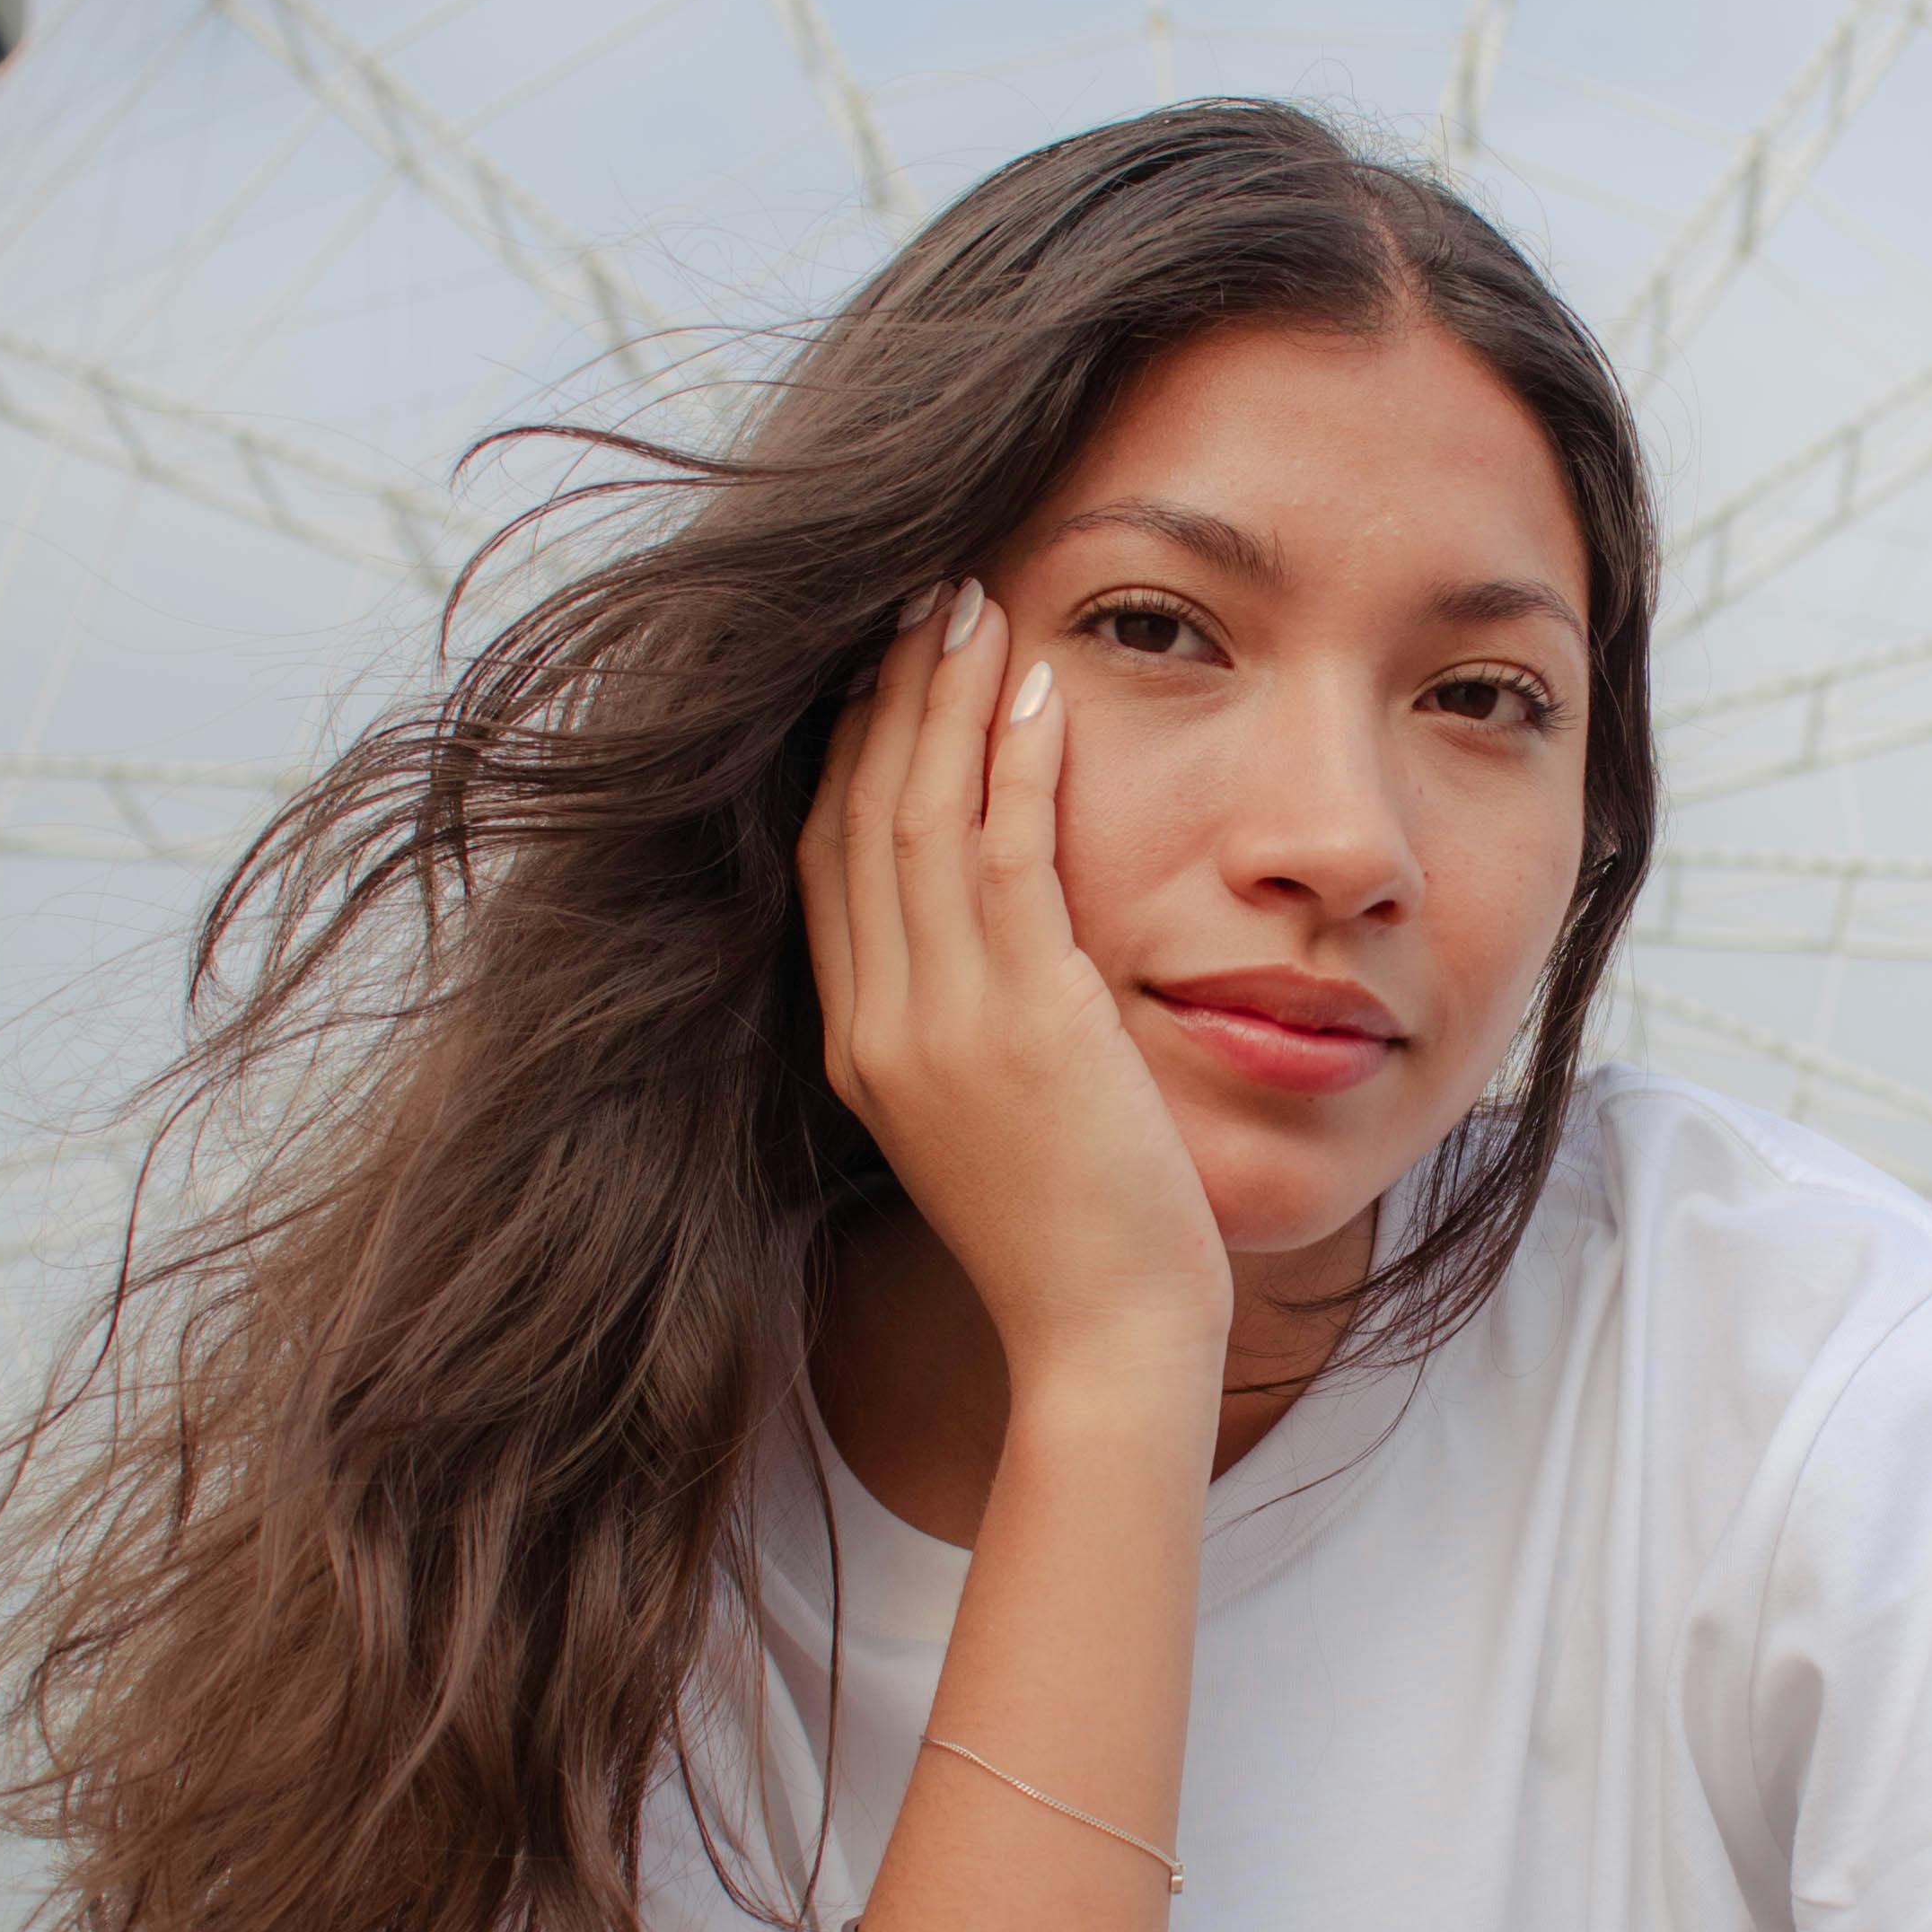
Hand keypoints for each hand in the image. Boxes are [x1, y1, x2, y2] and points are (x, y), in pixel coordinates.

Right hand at [799, 585, 1227, 1387]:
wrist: (1103, 1339)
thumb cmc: (1075, 1238)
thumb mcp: (993, 1114)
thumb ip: (973, 1022)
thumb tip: (1006, 943)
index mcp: (859, 1046)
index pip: (828, 863)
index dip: (847, 751)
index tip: (879, 664)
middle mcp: (877, 1025)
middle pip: (855, 817)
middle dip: (883, 695)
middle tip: (919, 592)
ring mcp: (938, 1023)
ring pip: (918, 818)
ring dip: (943, 699)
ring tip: (972, 602)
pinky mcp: (1020, 1022)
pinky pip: (1003, 856)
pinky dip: (1013, 762)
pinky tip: (1036, 688)